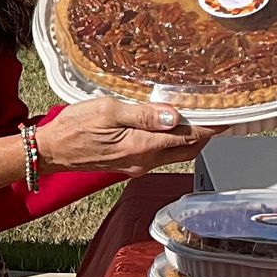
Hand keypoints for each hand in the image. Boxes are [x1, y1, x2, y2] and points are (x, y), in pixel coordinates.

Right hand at [35, 96, 208, 181]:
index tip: (227, 118)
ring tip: (199, 117)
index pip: (187, 139)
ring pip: (175, 154)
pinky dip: (172, 142)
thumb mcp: (108, 111)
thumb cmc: (73, 128)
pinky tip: (170, 126)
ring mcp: (136, 166)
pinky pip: (160, 154)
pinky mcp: (129, 164)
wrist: (49, 150)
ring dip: (189, 139)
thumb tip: (173, 116)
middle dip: (206, 135)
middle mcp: (143, 162)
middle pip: (187, 151)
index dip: (210, 128)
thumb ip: (143, 114)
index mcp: (141, 147)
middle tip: (219, 116)